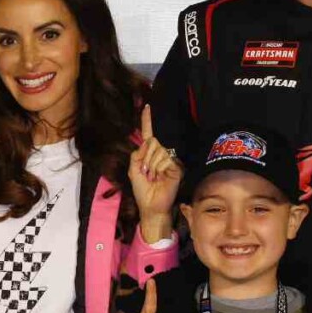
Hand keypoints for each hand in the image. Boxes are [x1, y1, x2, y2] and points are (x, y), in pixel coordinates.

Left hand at [130, 106, 182, 241]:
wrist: (151, 206)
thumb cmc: (143, 191)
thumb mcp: (133, 170)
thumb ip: (137, 154)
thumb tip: (148, 143)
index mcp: (150, 154)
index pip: (148, 134)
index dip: (147, 121)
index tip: (147, 106)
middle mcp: (162, 154)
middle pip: (152, 142)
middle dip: (145, 158)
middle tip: (146, 173)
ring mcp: (171, 160)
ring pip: (158, 151)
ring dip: (151, 165)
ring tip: (153, 177)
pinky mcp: (177, 167)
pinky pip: (165, 159)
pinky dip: (159, 169)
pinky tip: (160, 177)